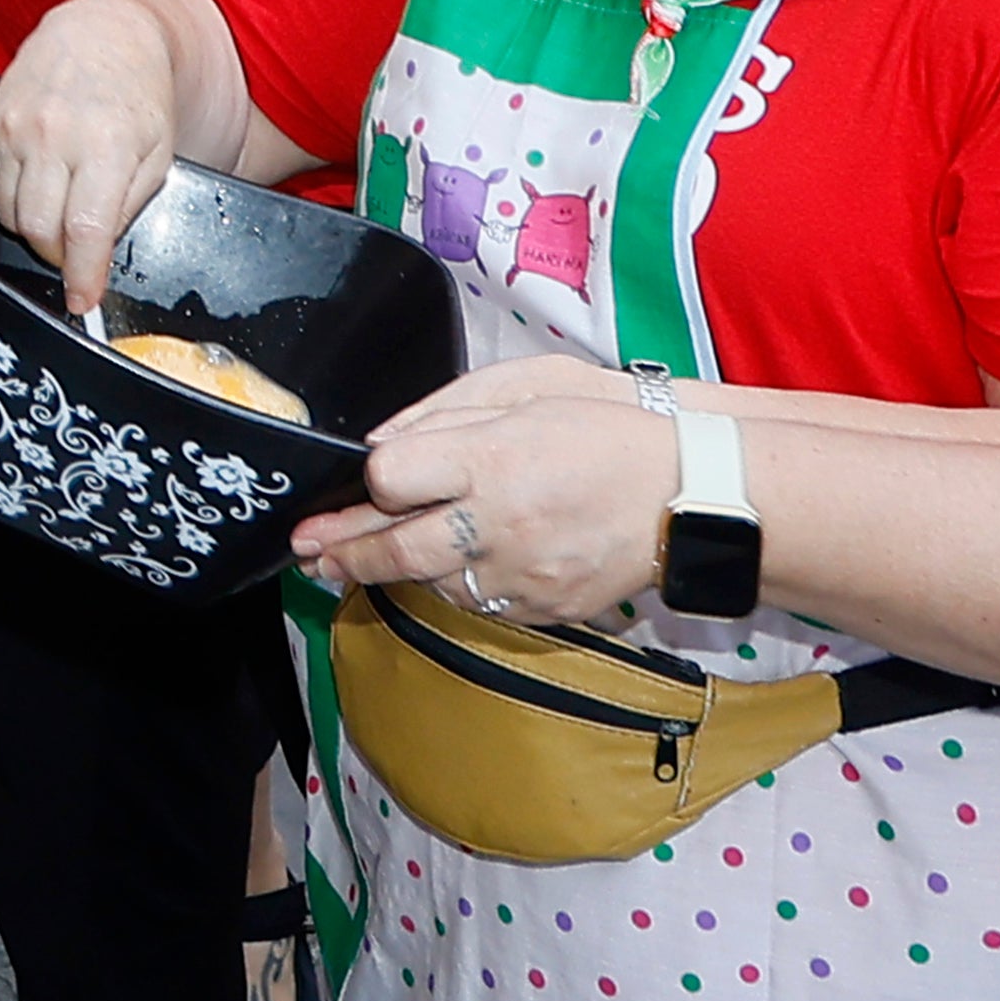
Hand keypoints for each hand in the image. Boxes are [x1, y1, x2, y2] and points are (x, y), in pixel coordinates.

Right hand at [0, 0, 188, 317]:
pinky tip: (42, 174)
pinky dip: (14, 196)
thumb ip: (127, 207)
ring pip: (8, 213)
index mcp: (106, 145)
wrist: (103, 33)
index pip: (83, 231)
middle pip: (36, 230)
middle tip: (77, 248)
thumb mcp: (158, 153)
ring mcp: (14, 127)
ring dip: (34, 226)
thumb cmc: (139, 96)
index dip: (81, 276)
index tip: (82, 301)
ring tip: (62, 202)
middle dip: (57, 254)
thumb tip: (95, 259)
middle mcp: (53, 134)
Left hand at [293, 362, 683, 625]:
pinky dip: (455, 585)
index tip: (365, 481)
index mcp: (493, 460)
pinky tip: (448, 566)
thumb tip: (380, 445)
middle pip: (393, 549)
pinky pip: (477, 604)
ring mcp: (521, 574)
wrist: (689, 495)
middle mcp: (500, 523)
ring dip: (398, 569)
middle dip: (342, 550)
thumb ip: (445, 415)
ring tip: (363, 557)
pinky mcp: (540, 607)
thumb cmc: (607, 433)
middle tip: (310, 549)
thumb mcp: (526, 392)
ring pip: (431, 583)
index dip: (373, 479)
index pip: (391, 478)